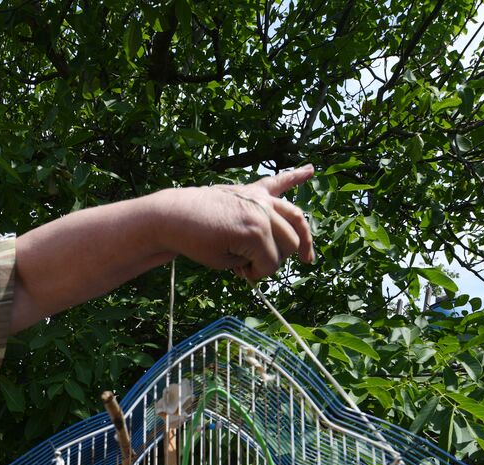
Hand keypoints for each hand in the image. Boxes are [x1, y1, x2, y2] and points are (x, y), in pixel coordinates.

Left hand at [162, 165, 315, 280]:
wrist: (172, 216)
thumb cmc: (194, 242)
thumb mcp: (224, 261)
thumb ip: (249, 259)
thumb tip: (265, 256)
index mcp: (257, 232)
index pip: (273, 261)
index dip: (259, 274)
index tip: (241, 276)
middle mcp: (263, 211)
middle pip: (288, 241)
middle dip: (275, 259)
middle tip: (255, 266)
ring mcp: (258, 197)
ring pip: (293, 216)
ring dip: (302, 237)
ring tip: (306, 256)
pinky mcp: (250, 190)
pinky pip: (278, 181)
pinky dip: (295, 175)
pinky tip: (311, 170)